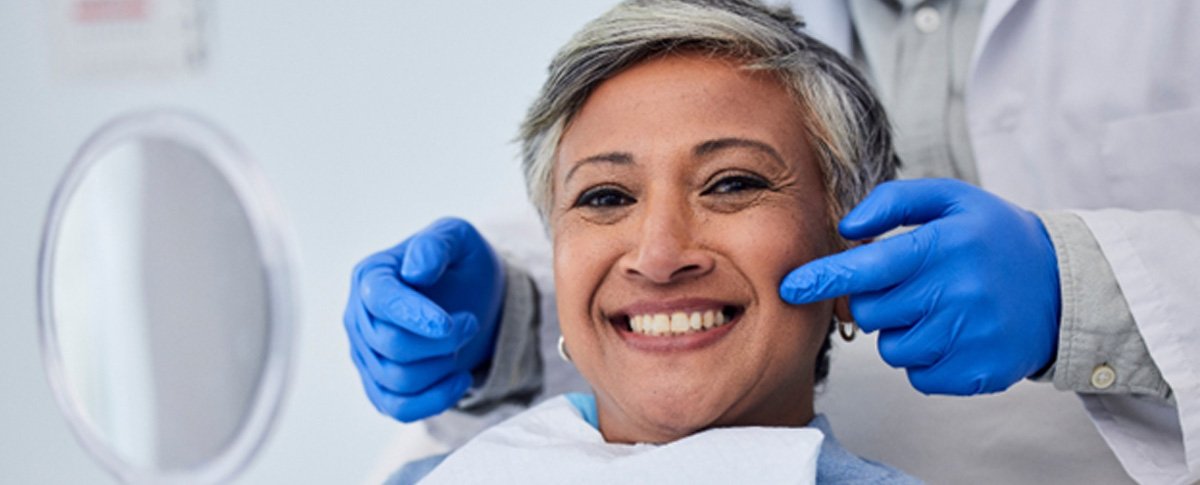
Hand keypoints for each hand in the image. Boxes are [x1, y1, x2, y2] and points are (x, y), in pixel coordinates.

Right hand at [344, 217, 504, 420]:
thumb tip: (415, 271)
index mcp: (370, 275)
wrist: (473, 298)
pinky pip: (398, 408)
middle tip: (469, 322)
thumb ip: (436, 243)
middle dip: (441, 341)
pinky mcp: (379, 385)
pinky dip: (435, 400)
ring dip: (443, 366)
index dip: (413, 315)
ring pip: (397, 379)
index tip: (448, 325)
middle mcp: (358, 316)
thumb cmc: (461, 264)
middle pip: (391, 345)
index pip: (380, 300)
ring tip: (464, 342)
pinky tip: (461, 379)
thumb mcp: (458, 238)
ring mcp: (365, 354)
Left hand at [780, 179, 1060, 394]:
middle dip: (876, 300)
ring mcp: (968, 337)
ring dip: (902, 331)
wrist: (1064, 286)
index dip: (823, 278)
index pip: (867, 267)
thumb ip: (893, 201)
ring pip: (891, 347)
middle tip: (911, 284)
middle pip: (871, 311)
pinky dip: (925, 359)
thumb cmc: (993, 238)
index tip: (790, 287)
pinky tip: (953, 334)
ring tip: (938, 307)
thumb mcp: (950, 199)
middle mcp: (956, 293)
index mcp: (944, 246)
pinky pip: (918, 376)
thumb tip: (847, 228)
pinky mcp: (977, 373)